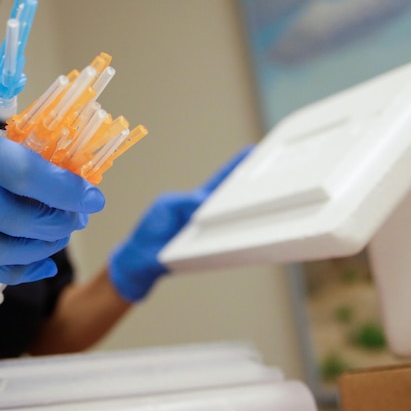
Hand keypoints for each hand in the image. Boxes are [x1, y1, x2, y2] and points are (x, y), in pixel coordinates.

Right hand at [0, 98, 104, 284]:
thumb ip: (13, 140)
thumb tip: (64, 163)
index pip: (25, 174)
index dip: (65, 190)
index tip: (91, 197)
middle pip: (18, 219)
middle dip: (59, 222)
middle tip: (76, 216)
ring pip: (2, 252)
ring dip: (41, 249)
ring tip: (57, 237)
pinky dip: (17, 270)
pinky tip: (39, 263)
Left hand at [108, 147, 251, 301]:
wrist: (142, 258)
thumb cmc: (153, 228)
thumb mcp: (166, 206)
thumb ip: (185, 201)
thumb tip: (205, 202)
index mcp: (197, 200)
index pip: (220, 180)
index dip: (235, 166)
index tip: (252, 151)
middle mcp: (208, 214)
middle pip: (232, 198)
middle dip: (249, 187)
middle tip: (269, 174)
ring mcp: (210, 231)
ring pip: (231, 219)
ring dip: (243, 212)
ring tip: (259, 200)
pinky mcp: (209, 249)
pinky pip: (222, 239)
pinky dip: (228, 233)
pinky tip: (236, 227)